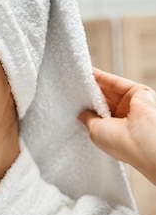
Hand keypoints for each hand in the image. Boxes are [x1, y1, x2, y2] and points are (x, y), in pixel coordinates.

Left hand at [79, 68, 155, 185]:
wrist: (142, 140)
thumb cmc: (119, 142)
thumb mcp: (95, 131)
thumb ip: (88, 119)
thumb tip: (81, 113)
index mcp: (115, 132)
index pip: (98, 116)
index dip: (86, 107)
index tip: (72, 100)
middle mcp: (124, 119)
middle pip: (103, 101)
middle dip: (88, 93)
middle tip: (72, 85)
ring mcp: (131, 105)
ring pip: (109, 90)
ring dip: (94, 83)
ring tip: (76, 76)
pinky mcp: (138, 92)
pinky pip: (116, 82)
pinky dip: (102, 76)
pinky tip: (88, 72)